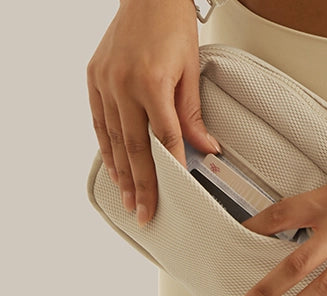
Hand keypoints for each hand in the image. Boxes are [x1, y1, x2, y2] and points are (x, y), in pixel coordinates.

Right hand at [87, 0, 220, 226]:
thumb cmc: (173, 28)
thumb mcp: (190, 71)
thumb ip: (193, 115)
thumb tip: (206, 149)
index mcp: (152, 83)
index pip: (164, 137)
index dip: (170, 168)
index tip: (172, 194)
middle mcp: (123, 85)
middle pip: (135, 146)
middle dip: (141, 183)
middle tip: (143, 212)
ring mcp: (104, 82)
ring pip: (113, 139)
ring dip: (121, 172)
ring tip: (127, 199)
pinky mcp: (94, 79)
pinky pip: (99, 121)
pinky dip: (106, 147)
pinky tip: (113, 168)